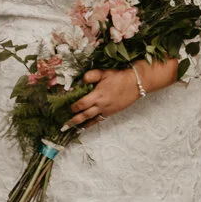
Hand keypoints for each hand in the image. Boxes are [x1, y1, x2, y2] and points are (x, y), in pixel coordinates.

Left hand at [66, 59, 181, 126]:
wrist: (136, 84)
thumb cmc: (120, 77)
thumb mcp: (104, 73)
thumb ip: (91, 76)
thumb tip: (81, 80)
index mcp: (98, 95)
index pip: (82, 104)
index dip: (74, 107)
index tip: (67, 107)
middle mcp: (101, 105)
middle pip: (84, 115)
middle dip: (73, 120)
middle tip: (64, 125)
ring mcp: (106, 110)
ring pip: (91, 120)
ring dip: (81, 124)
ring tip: (72, 129)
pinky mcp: (111, 113)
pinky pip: (99, 120)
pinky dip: (91, 124)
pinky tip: (86, 127)